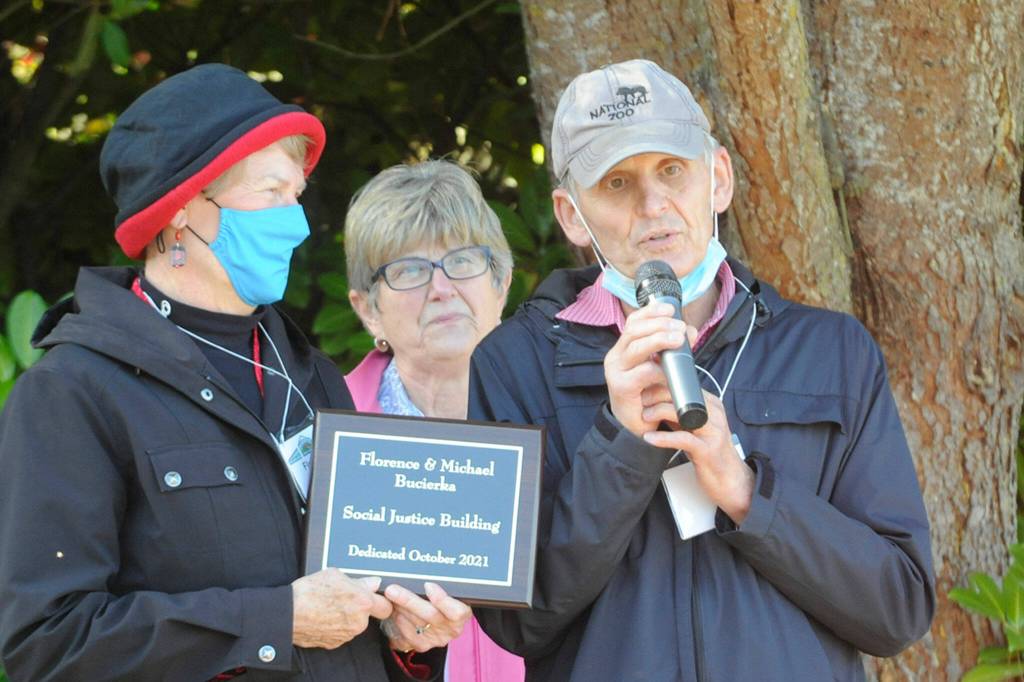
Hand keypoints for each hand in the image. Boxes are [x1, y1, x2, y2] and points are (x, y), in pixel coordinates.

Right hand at [291, 570, 392, 647]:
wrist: (288, 614)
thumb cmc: (310, 591)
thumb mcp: (336, 575)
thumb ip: (360, 581)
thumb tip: (373, 583)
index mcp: (363, 602)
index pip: (386, 606)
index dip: (381, 601)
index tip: (375, 598)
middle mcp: (358, 621)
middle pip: (369, 616)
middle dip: (363, 609)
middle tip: (348, 599)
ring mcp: (347, 634)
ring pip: (355, 625)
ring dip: (348, 617)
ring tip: (331, 605)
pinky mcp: (335, 643)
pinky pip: (342, 633)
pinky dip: (337, 626)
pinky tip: (324, 616)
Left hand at [380, 582, 471, 652]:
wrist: (429, 617)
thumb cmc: (437, 596)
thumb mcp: (443, 587)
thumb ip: (437, 582)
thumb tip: (420, 568)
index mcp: (461, 613)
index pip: (457, 612)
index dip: (443, 599)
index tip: (428, 585)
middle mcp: (451, 629)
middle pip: (430, 615)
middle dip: (409, 601)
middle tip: (392, 589)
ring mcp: (436, 639)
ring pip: (414, 624)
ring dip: (399, 609)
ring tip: (389, 595)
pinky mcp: (421, 645)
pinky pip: (405, 634)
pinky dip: (396, 620)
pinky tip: (392, 609)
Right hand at [604, 301, 694, 437]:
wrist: (635, 426)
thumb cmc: (648, 395)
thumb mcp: (659, 368)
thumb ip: (670, 350)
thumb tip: (689, 331)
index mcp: (624, 348)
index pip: (633, 322)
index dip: (651, 312)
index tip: (671, 308)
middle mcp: (616, 357)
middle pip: (634, 331)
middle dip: (660, 325)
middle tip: (681, 328)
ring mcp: (616, 372)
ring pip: (636, 348)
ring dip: (659, 340)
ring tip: (678, 339)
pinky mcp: (621, 388)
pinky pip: (642, 372)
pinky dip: (659, 369)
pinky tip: (669, 371)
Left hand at [641, 390, 754, 523]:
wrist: (730, 480)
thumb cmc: (709, 452)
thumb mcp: (693, 428)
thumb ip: (678, 413)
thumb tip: (654, 399)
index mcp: (712, 405)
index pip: (685, 386)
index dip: (662, 385)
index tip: (645, 389)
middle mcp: (715, 414)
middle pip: (683, 396)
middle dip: (657, 395)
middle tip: (641, 400)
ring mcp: (713, 432)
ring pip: (682, 413)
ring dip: (659, 412)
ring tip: (644, 416)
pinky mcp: (708, 450)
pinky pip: (683, 439)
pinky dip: (663, 438)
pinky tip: (649, 437)